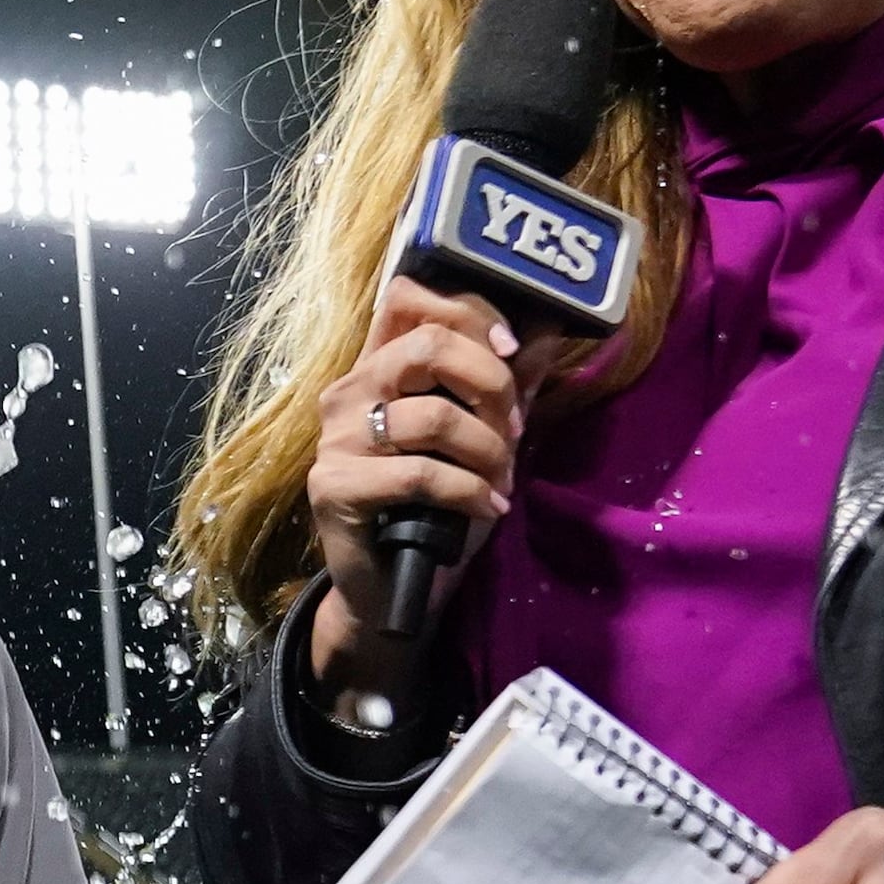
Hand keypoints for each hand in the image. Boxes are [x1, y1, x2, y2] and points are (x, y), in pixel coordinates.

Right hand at [305, 281, 525, 694]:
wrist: (391, 587)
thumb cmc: (436, 507)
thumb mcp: (483, 438)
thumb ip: (508, 384)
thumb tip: (548, 327)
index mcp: (379, 366)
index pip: (409, 297)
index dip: (468, 311)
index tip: (510, 350)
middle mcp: (350, 391)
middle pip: (428, 344)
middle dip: (491, 384)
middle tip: (513, 430)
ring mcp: (337, 438)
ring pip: (432, 414)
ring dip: (487, 450)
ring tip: (500, 481)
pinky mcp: (334, 486)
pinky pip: (419, 474)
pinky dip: (467, 491)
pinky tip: (485, 507)